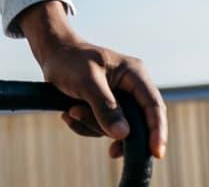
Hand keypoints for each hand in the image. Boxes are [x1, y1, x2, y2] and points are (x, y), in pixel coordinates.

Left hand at [16, 1, 166, 159]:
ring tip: (71, 110)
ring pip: (115, 129)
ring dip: (91, 124)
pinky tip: (68, 114)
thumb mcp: (86, 82)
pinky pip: (101, 129)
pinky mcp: (106, 110)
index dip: (157, 131)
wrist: (51, 55)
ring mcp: (120, 100)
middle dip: (110, 128)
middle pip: (135, 122)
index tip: (156, 153)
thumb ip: (104, 107)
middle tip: (93, 132)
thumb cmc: (69, 61)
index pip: (154, 106)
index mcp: (135, 74)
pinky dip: (84, 126)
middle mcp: (132, 88)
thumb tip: (123, 134)